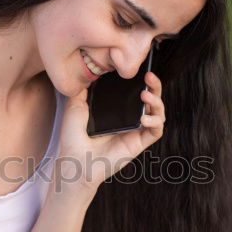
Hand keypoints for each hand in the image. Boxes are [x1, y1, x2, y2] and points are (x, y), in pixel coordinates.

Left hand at [53, 71, 165, 192]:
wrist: (75, 160)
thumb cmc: (73, 138)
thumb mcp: (75, 107)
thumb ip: (82, 90)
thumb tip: (88, 75)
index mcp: (116, 111)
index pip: (135, 93)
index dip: (141, 81)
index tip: (139, 70)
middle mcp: (128, 120)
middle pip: (151, 100)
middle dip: (155, 87)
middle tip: (149, 76)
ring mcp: (135, 132)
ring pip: (158, 114)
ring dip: (157, 102)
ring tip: (145, 95)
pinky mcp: (138, 143)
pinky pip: (156, 132)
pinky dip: (156, 122)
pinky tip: (144, 118)